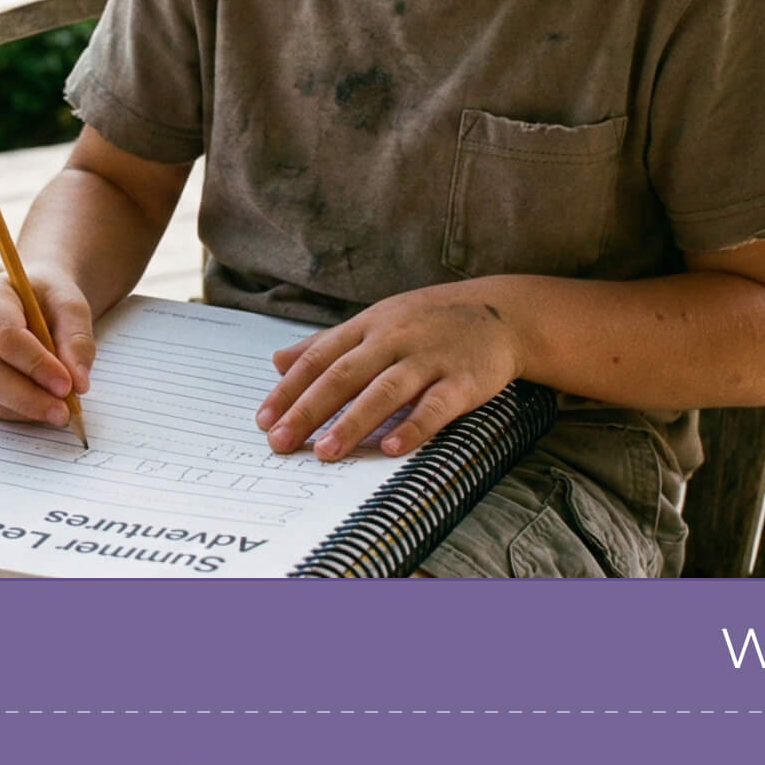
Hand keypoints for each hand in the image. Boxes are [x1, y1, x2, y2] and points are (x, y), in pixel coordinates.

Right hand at [0, 270, 95, 428]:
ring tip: (59, 412)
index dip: (36, 364)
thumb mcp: (71, 306)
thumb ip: (77, 340)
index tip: (67, 385)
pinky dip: (16, 413)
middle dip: (28, 397)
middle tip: (64, 412)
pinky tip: (40, 408)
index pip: (5, 335)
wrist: (30, 302)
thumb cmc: (48, 300)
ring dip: (24, 409)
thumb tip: (78, 383)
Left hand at [255, 282, 521, 462]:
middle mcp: (393, 339)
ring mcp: (428, 358)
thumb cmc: (427, 321)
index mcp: (368, 326)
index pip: (318, 359)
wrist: (500, 312)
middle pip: (343, 375)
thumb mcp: (375, 321)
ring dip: (352, 423)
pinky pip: (435, 405)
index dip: (289, 390)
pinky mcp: (462, 379)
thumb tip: (277, 362)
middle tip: (281, 442)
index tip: (264, 420)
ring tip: (325, 452)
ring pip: (384, 391)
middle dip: (308, 410)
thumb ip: (327, 344)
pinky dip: (413, 427)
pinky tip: (390, 448)